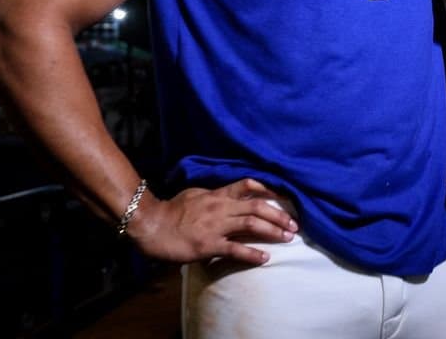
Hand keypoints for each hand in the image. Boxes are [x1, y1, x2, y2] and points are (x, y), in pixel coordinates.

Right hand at [124, 178, 297, 264]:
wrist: (151, 224)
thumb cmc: (171, 210)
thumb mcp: (195, 194)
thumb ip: (213, 195)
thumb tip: (226, 195)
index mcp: (218, 195)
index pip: (248, 186)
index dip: (269, 189)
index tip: (285, 196)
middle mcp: (221, 208)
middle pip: (258, 207)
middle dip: (279, 215)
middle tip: (294, 224)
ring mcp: (216, 226)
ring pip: (251, 224)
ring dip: (273, 231)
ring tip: (288, 237)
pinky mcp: (208, 245)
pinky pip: (235, 249)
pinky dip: (252, 254)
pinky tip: (265, 258)